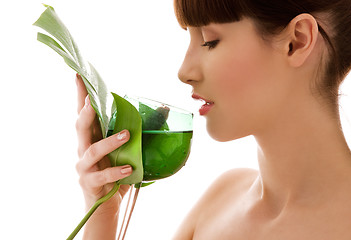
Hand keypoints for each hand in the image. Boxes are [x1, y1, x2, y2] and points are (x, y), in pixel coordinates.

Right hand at [75, 73, 131, 211]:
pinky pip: (103, 175)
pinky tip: (130, 167)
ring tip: (127, 135)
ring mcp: (85, 167)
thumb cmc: (117, 173)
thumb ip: (142, 131)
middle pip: (80, 127)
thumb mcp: (129, 150)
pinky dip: (116, 171)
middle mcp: (84, 149)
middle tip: (93, 102)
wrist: (105, 206)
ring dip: (109, 141)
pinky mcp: (90, 182)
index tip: (79, 74)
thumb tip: (165, 110)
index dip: (81, 94)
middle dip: (86, 113)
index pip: (84, 113)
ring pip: (92, 150)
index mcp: (93, 137)